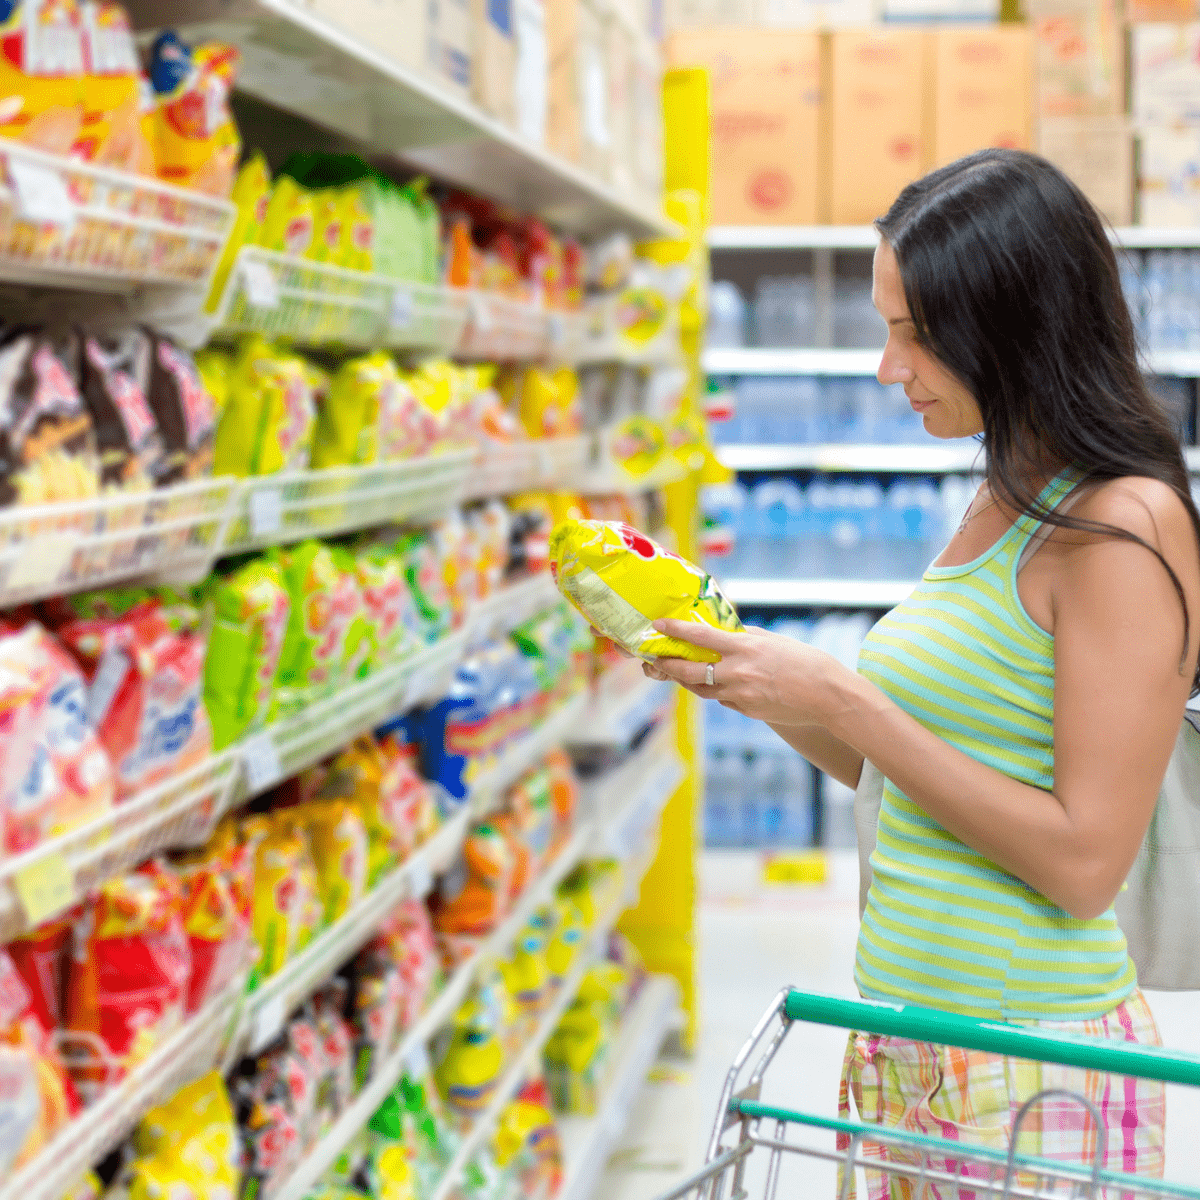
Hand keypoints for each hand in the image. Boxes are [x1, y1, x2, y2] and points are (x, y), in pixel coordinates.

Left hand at [642, 619, 847, 726]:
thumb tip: (724, 633)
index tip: (658, 625)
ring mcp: (740, 695)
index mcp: (744, 649)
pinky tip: (718, 685)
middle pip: (689, 671)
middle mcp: (737, 673)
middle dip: (668, 665)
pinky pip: (723, 700)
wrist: (828, 696)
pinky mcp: (746, 711)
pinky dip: (717, 691)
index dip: (675, 631)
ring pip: (701, 689)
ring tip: (677, 672)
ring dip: (687, 681)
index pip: (700, 638)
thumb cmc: (806, 662)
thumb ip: (745, 637)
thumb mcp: (773, 641)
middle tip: (655, 659)